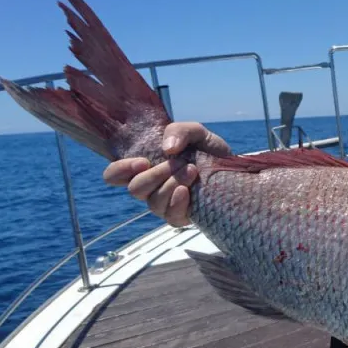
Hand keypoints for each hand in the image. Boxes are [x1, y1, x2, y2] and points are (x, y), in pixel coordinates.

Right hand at [102, 122, 231, 226]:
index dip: (120, 170)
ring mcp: (164, 204)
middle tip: (180, 163)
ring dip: (172, 185)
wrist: (232, 170)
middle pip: (135, 189)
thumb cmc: (208, 151)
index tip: (142, 162)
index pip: (114, 175)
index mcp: (146, 166)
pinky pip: (170, 217)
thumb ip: (179, 131)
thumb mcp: (197, 132)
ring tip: (192, 172)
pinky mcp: (180, 216)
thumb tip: (168, 148)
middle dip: (157, 174)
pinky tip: (188, 192)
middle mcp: (151, 187)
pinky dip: (177, 203)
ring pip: (153, 203)